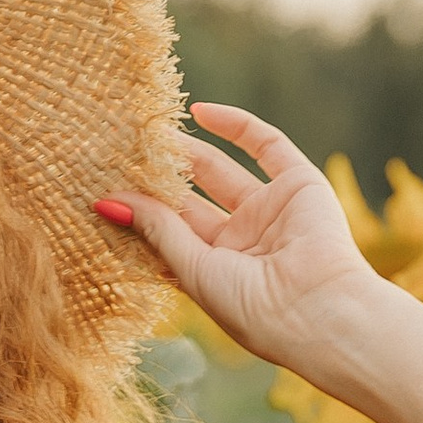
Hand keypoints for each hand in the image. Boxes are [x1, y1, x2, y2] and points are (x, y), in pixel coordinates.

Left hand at [103, 105, 387, 378]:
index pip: (170, 233)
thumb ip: (155, 229)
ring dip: (185, 151)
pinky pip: (265, 144)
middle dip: (158, 178)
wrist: (319, 311)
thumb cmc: (253, 308)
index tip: (103, 188)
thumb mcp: (192, 268)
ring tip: (147, 130)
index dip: (140, 211)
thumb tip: (107, 201)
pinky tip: (198, 111)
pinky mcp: (299, 183)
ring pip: (220, 170)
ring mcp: (270, 211)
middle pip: (191, 199)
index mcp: (216, 271)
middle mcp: (243, 241)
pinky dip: (235, 125)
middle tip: (120, 151)